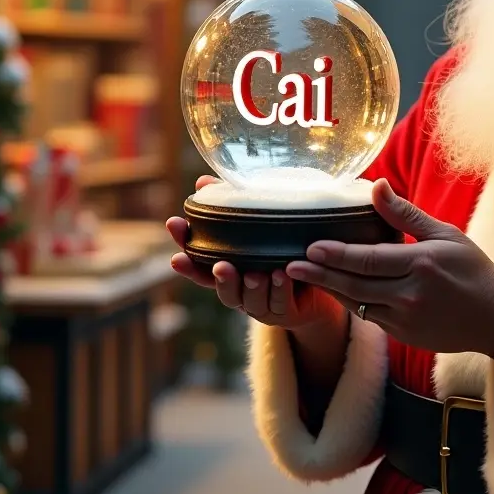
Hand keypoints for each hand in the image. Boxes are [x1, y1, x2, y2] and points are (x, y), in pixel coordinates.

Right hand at [166, 175, 343, 333]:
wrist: (317, 286)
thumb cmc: (279, 251)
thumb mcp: (258, 227)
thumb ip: (231, 206)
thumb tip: (202, 182)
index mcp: (229, 270)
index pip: (199, 266)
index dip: (186, 254)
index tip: (176, 233)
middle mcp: (240, 290)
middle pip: (221, 288)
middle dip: (219, 277)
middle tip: (222, 265)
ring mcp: (260, 304)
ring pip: (249, 300)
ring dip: (251, 287)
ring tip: (256, 274)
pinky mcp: (284, 311)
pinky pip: (279, 303)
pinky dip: (279, 290)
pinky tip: (281, 276)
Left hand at [285, 178, 493, 356]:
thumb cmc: (472, 269)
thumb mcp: (444, 234)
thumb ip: (405, 214)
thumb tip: (376, 185)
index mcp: (421, 265)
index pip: (369, 260)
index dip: (338, 254)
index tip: (311, 247)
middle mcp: (409, 295)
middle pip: (355, 284)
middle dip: (321, 274)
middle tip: (290, 264)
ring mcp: (405, 319)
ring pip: (357, 304)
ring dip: (330, 290)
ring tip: (304, 276)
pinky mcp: (404, 334)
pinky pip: (369, 316)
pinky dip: (351, 302)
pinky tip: (335, 290)